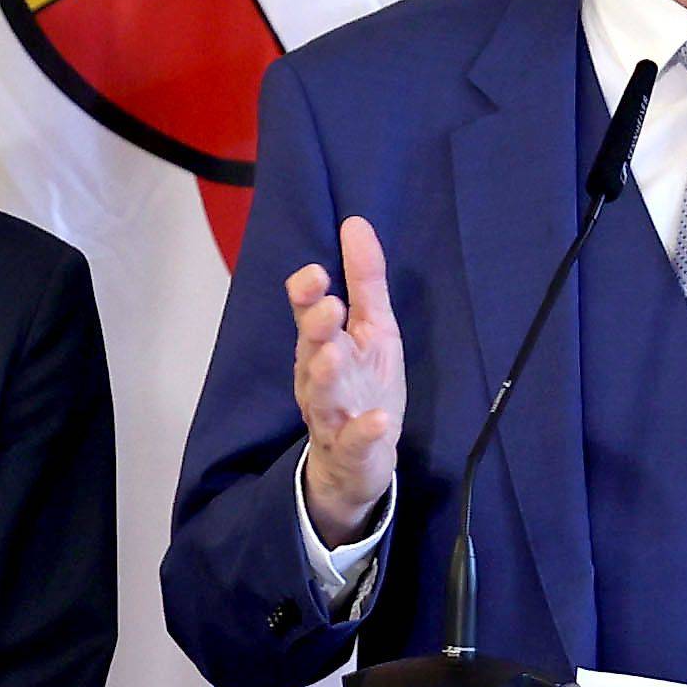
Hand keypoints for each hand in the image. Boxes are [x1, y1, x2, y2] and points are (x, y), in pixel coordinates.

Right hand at [289, 212, 403, 544]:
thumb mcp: (373, 329)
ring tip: (336, 355)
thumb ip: (364, 280)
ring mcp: (332, 416)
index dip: (307, 295)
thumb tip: (356, 223)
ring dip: (328, 375)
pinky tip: (379, 420)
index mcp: (323, 345)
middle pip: (311, 351)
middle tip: (326, 307)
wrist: (355, 463)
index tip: (315, 272)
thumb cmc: (362, 386)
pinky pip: (354, 441)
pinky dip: (365, 431)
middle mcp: (320, 379)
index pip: (307, 314)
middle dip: (316, 329)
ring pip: (323, 395)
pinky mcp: (352, 450)